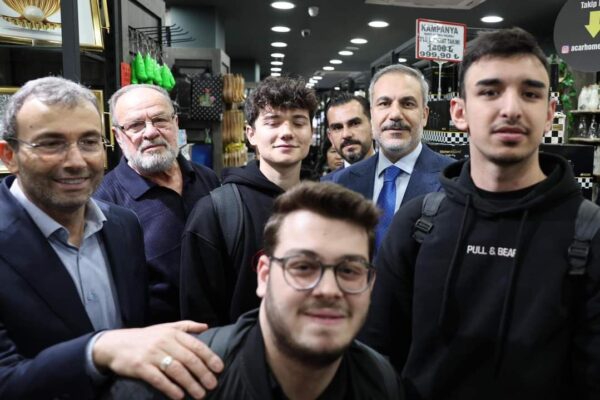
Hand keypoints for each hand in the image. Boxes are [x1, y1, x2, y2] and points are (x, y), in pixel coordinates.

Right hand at [93, 321, 223, 399]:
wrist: (115, 344)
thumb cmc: (145, 337)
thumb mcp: (165, 327)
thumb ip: (186, 326)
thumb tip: (206, 327)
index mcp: (172, 333)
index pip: (196, 345)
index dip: (209, 357)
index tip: (219, 368)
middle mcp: (163, 342)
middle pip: (188, 359)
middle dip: (202, 373)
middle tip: (212, 385)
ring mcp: (151, 354)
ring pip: (176, 370)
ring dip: (190, 383)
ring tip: (200, 394)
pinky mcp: (140, 367)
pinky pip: (158, 379)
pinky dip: (170, 388)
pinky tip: (179, 396)